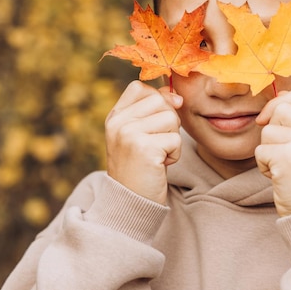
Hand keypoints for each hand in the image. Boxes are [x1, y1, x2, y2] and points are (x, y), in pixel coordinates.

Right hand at [105, 80, 182, 204]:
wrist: (130, 203)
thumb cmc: (139, 167)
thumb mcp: (138, 134)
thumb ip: (152, 111)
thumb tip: (176, 96)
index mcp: (114, 116)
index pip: (140, 87)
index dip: (157, 99)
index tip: (157, 122)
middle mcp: (118, 123)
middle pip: (161, 101)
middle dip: (168, 123)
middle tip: (156, 144)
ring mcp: (128, 134)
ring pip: (171, 118)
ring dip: (172, 139)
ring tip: (157, 155)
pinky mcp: (144, 148)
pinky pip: (176, 140)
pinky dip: (174, 155)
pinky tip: (160, 165)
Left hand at [254, 88, 290, 216]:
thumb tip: (275, 99)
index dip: (278, 106)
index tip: (272, 123)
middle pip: (278, 109)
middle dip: (272, 131)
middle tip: (286, 154)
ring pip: (266, 131)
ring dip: (268, 151)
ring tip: (286, 168)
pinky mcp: (289, 157)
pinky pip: (260, 151)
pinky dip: (264, 166)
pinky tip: (281, 177)